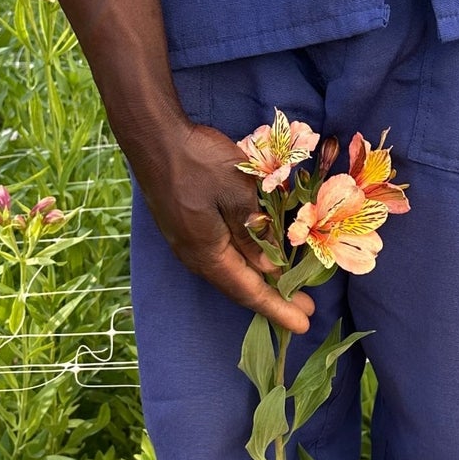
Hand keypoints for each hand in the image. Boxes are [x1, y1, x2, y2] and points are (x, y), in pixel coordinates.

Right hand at [128, 118, 315, 333]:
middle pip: (238, 287)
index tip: (303, 325)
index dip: (278, 308)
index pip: (248, 290)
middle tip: (306, 311)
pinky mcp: (186, 228)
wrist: (153, 135)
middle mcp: (194, 256)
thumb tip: (270, 267)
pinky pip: (220, 257)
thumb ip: (255, 233)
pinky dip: (244, 266)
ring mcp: (187, 243)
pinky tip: (259, 262)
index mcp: (207, 253)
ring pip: (229, 273)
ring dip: (260, 283)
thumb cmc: (198, 160)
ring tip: (288, 290)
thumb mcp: (238, 193)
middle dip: (274, 300)